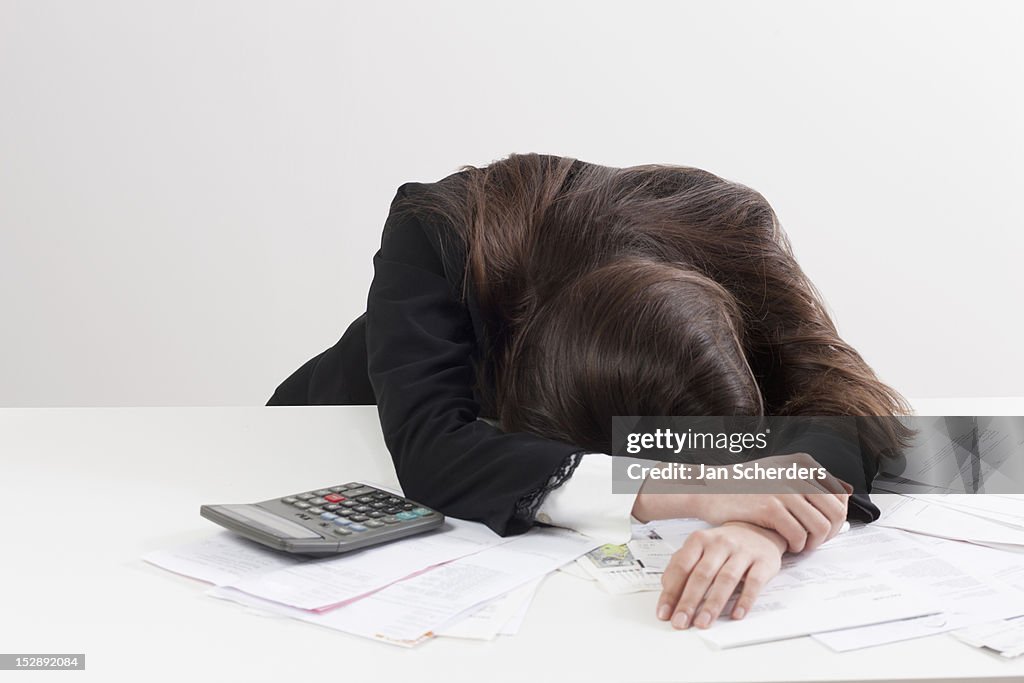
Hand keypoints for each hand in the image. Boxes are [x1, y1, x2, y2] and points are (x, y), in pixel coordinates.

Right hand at [632, 452, 851, 552]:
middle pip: (835, 512)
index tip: (823, 529)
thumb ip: (810, 481)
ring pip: (820, 526)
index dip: (836, 517)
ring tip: (799, 545)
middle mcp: (798, 472)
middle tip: (813, 541)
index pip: (840, 495)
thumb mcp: (781, 472)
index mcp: (803, 462)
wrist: (711, 489)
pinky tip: (786, 544)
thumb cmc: (746, 486)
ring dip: (813, 542)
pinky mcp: (770, 507)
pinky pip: (799, 535)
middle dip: (829, 533)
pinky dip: (795, 545)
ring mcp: (784, 489)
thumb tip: (847, 493)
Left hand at [656, 521, 785, 629]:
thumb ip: (681, 565)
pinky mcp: (763, 562)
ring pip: (726, 579)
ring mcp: (742, 552)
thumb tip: (666, 588)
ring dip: (713, 604)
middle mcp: (720, 543)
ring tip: (703, 623)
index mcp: (699, 540)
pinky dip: (745, 600)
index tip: (664, 612)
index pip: (681, 567)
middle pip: (702, 574)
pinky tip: (736, 614)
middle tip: (681, 622)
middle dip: (689, 601)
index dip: (671, 591)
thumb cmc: (723, 546)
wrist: (759, 530)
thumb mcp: (699, 549)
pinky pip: (754, 582)